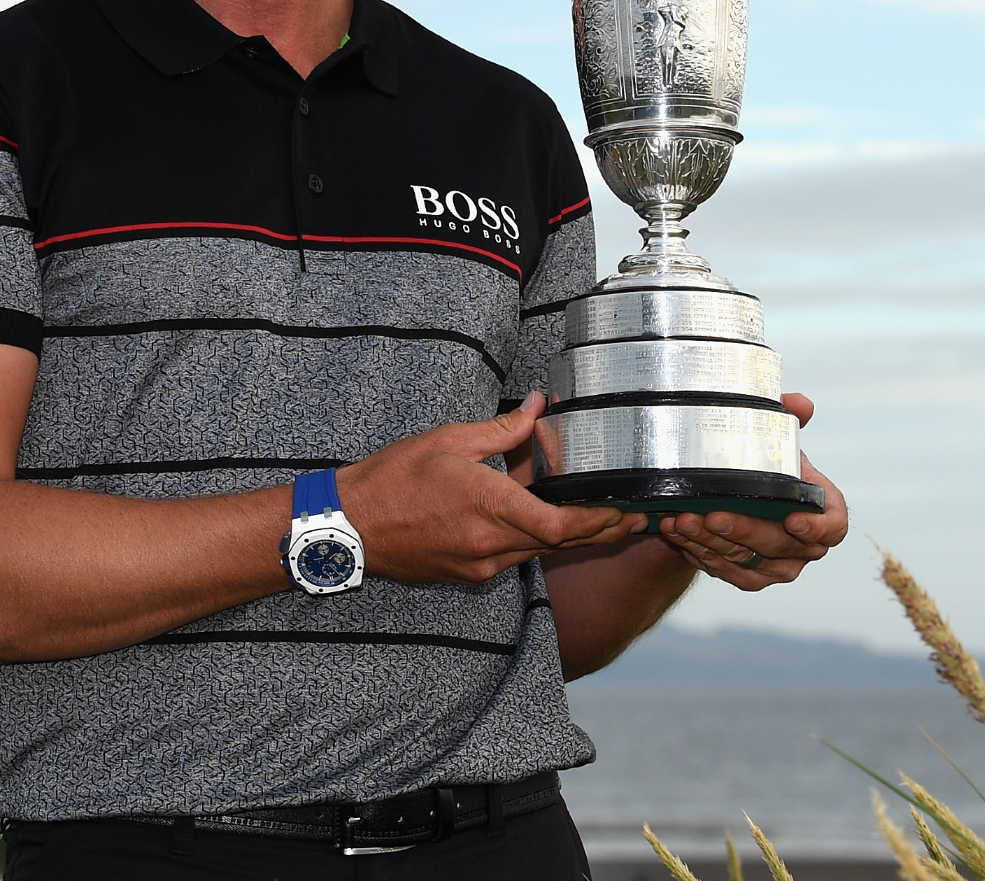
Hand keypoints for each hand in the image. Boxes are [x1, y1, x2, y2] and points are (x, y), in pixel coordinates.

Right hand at [338, 395, 635, 584]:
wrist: (349, 526)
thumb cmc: (392, 480)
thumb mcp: (448, 440)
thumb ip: (501, 431)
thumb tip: (538, 409)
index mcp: (487, 506)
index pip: (558, 526)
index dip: (597, 522)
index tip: (623, 509)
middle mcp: (488, 545)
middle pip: (560, 544)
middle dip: (600, 531)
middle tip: (635, 517)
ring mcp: (479, 565)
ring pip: (538, 552)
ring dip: (568, 535)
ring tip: (598, 513)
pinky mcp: (468, 575)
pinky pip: (513, 558)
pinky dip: (534, 540)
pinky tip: (540, 519)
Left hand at [649, 393, 847, 590]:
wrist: (731, 494)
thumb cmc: (762, 463)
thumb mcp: (772, 436)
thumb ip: (786, 418)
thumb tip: (798, 403)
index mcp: (823, 510)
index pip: (834, 527)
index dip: (817, 527)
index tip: (792, 521)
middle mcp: (805, 545)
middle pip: (780, 546)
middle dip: (745, 531)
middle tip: (713, 514)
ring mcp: (777, 566)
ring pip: (747, 562)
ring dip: (711, 542)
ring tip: (682, 520)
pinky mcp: (748, 578)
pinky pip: (724, 570)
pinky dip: (698, 551)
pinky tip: (676, 532)